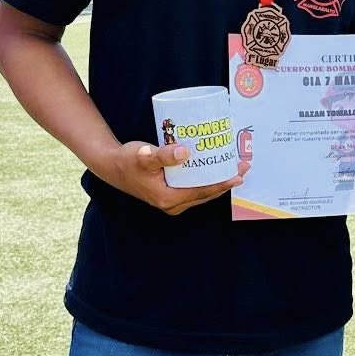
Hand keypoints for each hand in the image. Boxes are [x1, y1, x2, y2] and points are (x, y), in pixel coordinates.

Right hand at [105, 140, 248, 215]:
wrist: (111, 166)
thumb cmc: (127, 160)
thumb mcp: (144, 156)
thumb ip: (164, 155)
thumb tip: (185, 152)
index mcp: (168, 199)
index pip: (202, 192)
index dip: (222, 183)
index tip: (238, 174)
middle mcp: (172, 204)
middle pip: (206, 194)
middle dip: (225, 181)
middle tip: (243, 166)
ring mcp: (172, 201)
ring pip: (202, 192)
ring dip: (218, 181)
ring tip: (233, 166)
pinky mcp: (171, 194)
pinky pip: (195, 189)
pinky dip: (206, 180)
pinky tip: (215, 168)